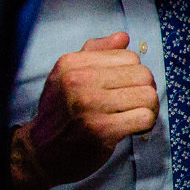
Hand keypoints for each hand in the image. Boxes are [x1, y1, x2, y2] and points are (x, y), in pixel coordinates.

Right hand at [19, 32, 158, 189]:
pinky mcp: (101, 130)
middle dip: (144, 91)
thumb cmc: (60, 113)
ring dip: (148, 109)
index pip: (130, 56)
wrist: (40, 153)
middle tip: (131, 105)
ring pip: (148, 96)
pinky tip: (131, 129)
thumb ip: (96, 53)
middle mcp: (79, 80)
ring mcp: (90, 105)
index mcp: (72, 63)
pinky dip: (145, 124)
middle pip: (144, 75)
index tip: (122, 89)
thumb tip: (123, 37)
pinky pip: (145, 118)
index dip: (133, 74)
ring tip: (132, 116)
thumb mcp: (68, 76)